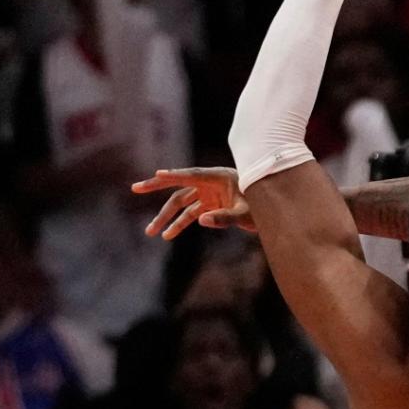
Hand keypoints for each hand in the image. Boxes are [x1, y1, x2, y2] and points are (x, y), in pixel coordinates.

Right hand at [133, 168, 253, 238]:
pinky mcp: (210, 205)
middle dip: (156, 188)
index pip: (191, 175)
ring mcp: (209, 195)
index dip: (174, 175)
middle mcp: (210, 183)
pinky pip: (190, 214)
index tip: (157, 174)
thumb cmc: (262, 207)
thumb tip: (200, 221)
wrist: (273, 212)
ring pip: (181, 204)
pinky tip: (168, 235)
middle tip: (135, 189)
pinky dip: (180, 224)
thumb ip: (224, 217)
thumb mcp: (245, 214)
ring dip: (167, 218)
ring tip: (151, 232)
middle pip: (179, 186)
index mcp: (219, 177)